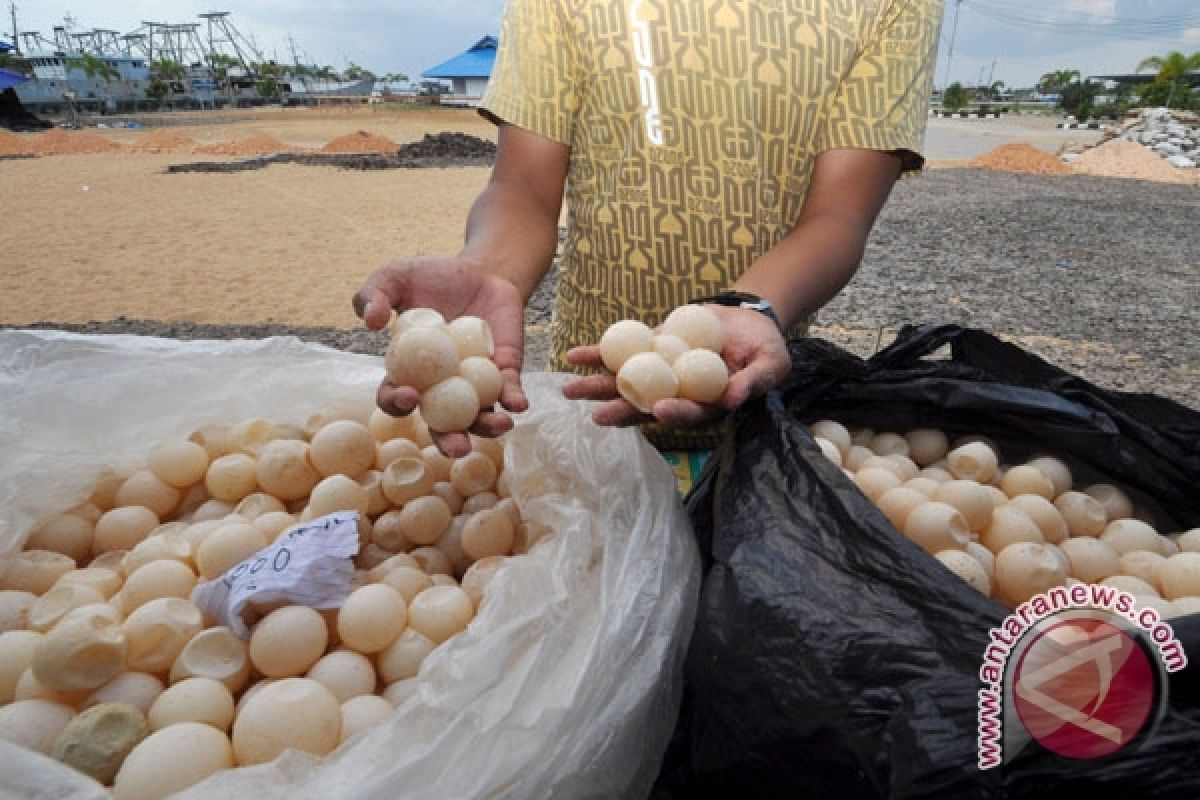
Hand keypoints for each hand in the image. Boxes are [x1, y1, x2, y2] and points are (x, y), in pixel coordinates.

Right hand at [353, 256, 528, 456]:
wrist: (482, 270)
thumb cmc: (433, 277)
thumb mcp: (396, 277)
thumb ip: (375, 293)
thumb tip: (371, 321)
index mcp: (408, 371)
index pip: (395, 397)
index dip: (396, 403)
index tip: (407, 396)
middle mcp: (440, 387)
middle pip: (440, 424)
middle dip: (448, 440)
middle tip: (457, 446)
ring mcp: (474, 383)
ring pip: (479, 416)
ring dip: (488, 428)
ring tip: (499, 426)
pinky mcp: (504, 371)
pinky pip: (509, 391)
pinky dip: (514, 399)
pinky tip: (519, 405)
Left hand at [561, 305, 790, 427]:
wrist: (748, 320)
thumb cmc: (766, 348)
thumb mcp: (770, 364)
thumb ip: (752, 382)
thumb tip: (734, 399)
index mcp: (708, 405)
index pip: (690, 413)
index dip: (675, 413)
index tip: (659, 409)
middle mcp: (679, 394)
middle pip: (647, 406)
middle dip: (621, 410)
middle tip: (596, 416)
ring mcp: (660, 373)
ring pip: (626, 383)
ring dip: (598, 386)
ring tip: (568, 389)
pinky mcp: (649, 351)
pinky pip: (621, 354)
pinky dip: (599, 354)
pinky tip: (574, 356)